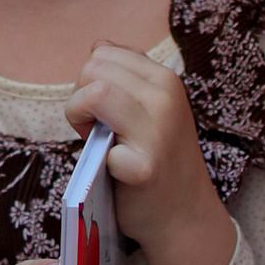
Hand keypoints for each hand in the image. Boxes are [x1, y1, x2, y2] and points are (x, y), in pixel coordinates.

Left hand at [67, 44, 235, 264]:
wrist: (184, 218)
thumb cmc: (158, 163)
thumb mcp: (152, 109)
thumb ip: (128, 78)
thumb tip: (98, 46)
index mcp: (166, 79)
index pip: (103, 53)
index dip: (91, 81)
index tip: (104, 112)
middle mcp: (166, 96)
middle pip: (93, 68)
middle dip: (81, 98)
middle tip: (98, 131)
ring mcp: (157, 129)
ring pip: (93, 93)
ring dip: (80, 118)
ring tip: (100, 144)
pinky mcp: (143, 165)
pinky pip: (97, 142)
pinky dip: (95, 158)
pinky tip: (115, 171)